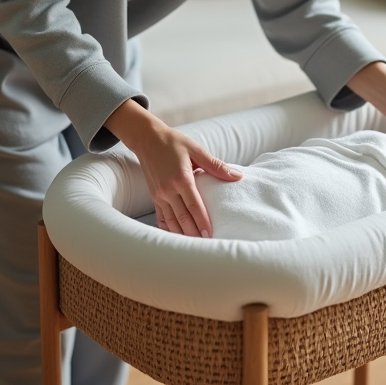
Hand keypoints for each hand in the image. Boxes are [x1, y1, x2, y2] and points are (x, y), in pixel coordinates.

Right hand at [105, 100, 240, 236]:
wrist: (147, 138)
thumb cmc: (174, 142)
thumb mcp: (197, 150)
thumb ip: (216, 166)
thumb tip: (237, 176)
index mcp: (181, 178)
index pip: (194, 205)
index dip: (203, 222)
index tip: (211, 234)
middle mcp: (168, 189)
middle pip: (183, 217)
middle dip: (194, 233)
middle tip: (206, 245)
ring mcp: (159, 194)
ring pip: (171, 221)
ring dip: (182, 234)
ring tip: (194, 246)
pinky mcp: (154, 196)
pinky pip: (162, 216)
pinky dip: (169, 228)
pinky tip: (177, 237)